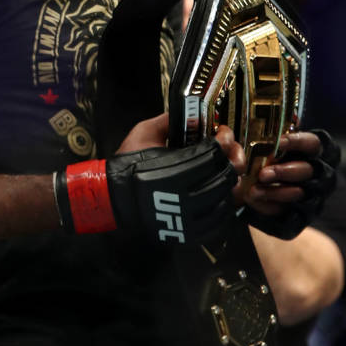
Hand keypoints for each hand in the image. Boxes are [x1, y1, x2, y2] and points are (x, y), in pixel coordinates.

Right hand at [55, 114, 238, 243]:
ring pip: (225, 200)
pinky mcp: (188, 232)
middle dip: (232, 159)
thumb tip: (191, 112)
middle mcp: (183, 199)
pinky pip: (219, 221)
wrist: (114, 197)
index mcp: (174, 172)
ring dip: (229, 182)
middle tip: (229, 151)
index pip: (213, 155)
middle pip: (225, 177)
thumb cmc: (129, 166)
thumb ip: (169, 120)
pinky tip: (220, 194)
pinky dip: (224, 205)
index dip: (224, 141)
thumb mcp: (144, 132)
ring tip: (224, 171)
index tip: (222, 134)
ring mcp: (188, 218)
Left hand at [243, 128, 339, 239]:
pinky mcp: (302, 216)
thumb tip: (282, 129)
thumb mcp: (266, 146)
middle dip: (284, 171)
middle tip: (263, 174)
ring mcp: (313, 196)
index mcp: (313, 152)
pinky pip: (289, 214)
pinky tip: (254, 201)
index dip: (297, 142)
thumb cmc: (264, 161)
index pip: (313, 143)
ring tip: (253, 190)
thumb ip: (275, 135)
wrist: (252, 189)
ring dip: (275, 192)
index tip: (278, 143)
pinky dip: (268, 207)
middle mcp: (319, 174)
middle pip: (308, 170)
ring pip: (299, 193)